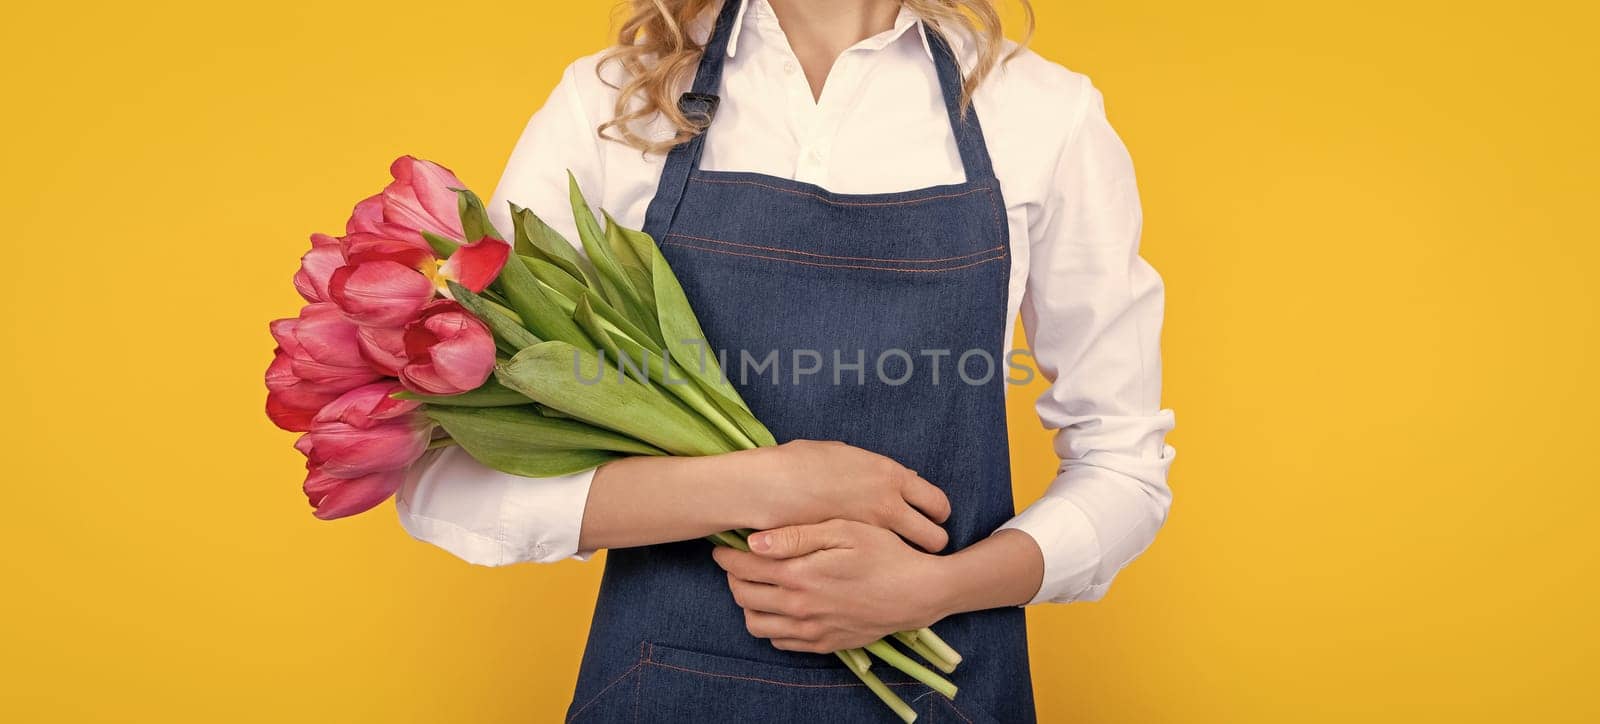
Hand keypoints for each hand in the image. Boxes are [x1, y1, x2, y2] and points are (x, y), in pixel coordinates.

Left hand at [712, 519, 949, 652]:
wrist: (918, 593)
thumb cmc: (884, 553)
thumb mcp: (845, 531)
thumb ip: (797, 536)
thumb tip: (754, 541)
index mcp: (800, 575)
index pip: (744, 568)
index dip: (727, 556)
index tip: (724, 546)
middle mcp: (799, 607)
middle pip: (743, 595)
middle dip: (733, 578)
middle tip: (737, 562)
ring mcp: (810, 630)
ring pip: (755, 623)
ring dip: (749, 603)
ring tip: (758, 584)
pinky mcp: (823, 644)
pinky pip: (780, 641)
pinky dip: (771, 624)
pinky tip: (781, 605)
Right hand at [744, 440, 951, 552]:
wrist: (765, 487)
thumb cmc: (800, 465)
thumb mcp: (847, 456)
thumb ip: (878, 473)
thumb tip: (901, 481)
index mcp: (889, 477)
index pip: (938, 503)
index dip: (937, 513)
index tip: (930, 518)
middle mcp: (889, 507)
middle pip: (936, 537)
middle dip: (930, 541)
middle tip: (917, 543)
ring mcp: (872, 536)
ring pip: (914, 558)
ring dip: (909, 559)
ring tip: (895, 559)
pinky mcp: (852, 558)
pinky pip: (882, 569)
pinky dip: (879, 569)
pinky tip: (867, 567)